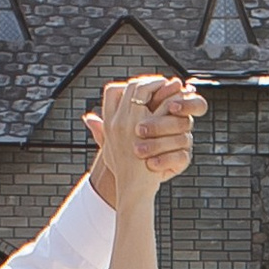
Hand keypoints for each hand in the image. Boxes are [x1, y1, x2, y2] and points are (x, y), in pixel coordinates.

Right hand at [86, 73, 203, 202]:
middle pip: (130, 87)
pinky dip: (171, 97)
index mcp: (109, 123)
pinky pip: (162, 105)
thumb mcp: (107, 149)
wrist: (132, 188)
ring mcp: (132, 123)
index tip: (141, 86)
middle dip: (147, 81)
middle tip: (161, 82)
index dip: (127, 85)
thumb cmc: (122, 171)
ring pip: (144, 90)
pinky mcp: (148, 129)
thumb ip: (99, 131)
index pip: (111, 91)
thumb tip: (88, 118)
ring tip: (173, 85)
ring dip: (160, 85)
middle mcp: (118, 121)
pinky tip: (180, 97)